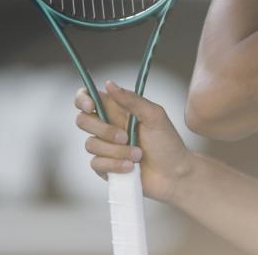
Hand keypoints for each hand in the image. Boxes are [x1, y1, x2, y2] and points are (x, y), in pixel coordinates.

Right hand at [75, 80, 193, 203]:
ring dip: (116, 151)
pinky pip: (96, 163)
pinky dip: (114, 165)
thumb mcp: (154, 116)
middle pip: (82, 120)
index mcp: (118, 110)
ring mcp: (105, 147)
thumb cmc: (167, 142)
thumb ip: (132, 100)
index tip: (90, 106)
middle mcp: (108, 126)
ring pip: (91, 144)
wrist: (174, 174)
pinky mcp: (104, 167)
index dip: (83, 99)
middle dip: (103, 130)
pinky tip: (131, 167)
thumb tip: (108, 83)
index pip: (89, 98)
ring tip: (138, 155)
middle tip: (125, 137)